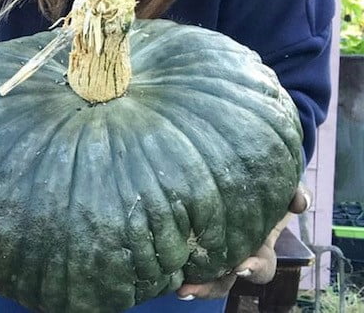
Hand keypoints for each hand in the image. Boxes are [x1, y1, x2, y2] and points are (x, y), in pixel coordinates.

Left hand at [176, 184, 310, 299]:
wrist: (238, 175)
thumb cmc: (261, 187)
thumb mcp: (281, 189)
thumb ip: (295, 192)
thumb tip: (301, 201)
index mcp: (257, 245)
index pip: (261, 266)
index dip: (253, 269)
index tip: (240, 267)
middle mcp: (234, 253)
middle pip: (224, 280)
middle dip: (210, 286)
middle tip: (190, 288)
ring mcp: (211, 250)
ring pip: (203, 276)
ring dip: (193, 284)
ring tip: (179, 287)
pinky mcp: (188, 239)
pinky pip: (183, 257)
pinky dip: (176, 263)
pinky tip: (162, 264)